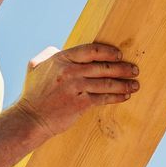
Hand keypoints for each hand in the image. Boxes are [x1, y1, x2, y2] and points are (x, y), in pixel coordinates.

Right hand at [18, 40, 139, 140]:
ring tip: (135, 84)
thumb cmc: (33, 93)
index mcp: (61, 59)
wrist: (31, 118)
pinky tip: (125, 96)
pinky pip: (104, 98)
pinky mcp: (81, 104)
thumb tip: (60, 48)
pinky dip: (117, 96)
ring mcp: (76, 87)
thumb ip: (49, 53)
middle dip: (122, 68)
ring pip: (107, 83)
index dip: (108, 52)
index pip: (91, 50)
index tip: (119, 54)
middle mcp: (70, 71)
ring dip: (124, 83)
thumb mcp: (36, 66)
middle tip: (134, 69)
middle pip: (103, 66)